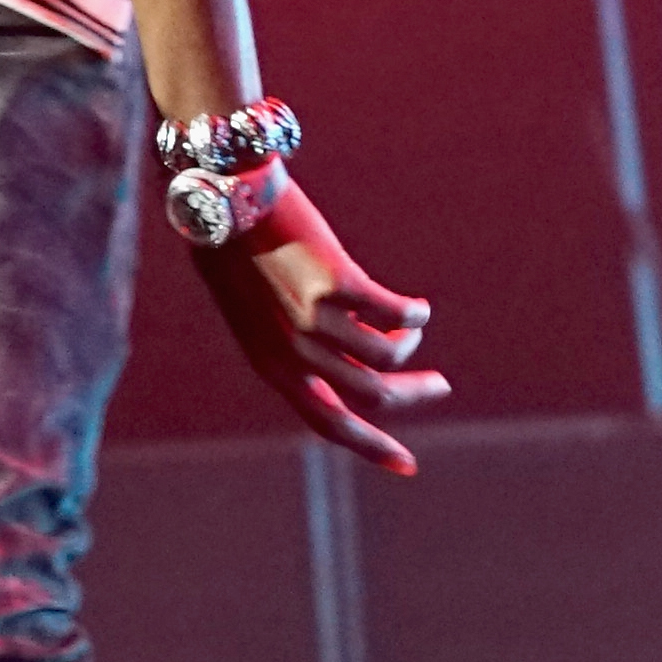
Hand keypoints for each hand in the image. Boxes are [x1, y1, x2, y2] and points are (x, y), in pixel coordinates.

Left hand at [190, 180, 445, 474]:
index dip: (370, 446)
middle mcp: (292, 351)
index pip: (326, 421)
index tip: (406, 464)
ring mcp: (314, 319)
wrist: (223, 198)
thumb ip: (296, 346)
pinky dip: (414, 315)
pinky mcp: (338, 283)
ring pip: (390, 354)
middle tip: (439, 385)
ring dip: (408, 344)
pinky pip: (397, 314)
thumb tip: (360, 362)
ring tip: (410, 324)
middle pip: (373, 393)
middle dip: (413, 394)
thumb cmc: (237, 252)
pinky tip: (416, 308)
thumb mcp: (256, 314)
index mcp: (269, 364)